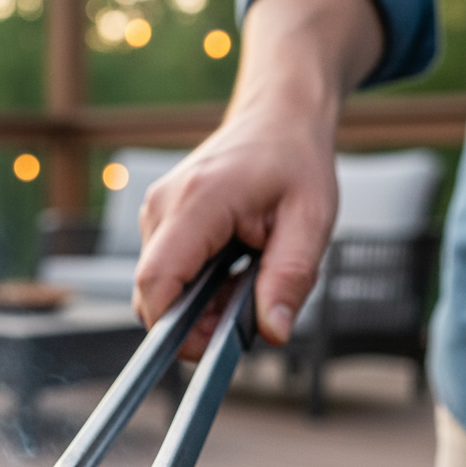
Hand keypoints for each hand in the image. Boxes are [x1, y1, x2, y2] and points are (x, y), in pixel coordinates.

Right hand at [134, 104, 337, 357]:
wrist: (277, 118)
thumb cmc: (296, 162)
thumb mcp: (312, 220)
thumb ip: (291, 278)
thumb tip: (273, 332)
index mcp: (198, 201)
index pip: (157, 281)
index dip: (173, 329)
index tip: (211, 348)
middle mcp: (164, 206)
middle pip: (153, 293)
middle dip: (194, 321)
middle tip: (245, 314)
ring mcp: (155, 212)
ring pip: (159, 287)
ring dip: (198, 304)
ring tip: (245, 280)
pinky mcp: (158, 221)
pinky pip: (165, 273)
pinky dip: (195, 288)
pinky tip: (231, 270)